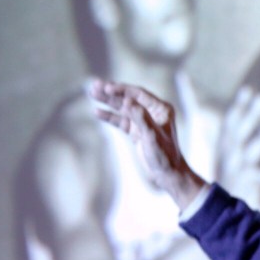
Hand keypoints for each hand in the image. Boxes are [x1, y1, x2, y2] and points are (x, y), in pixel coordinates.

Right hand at [88, 79, 204, 209]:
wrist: (168, 174)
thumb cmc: (164, 155)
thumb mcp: (152, 135)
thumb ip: (140, 117)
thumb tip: (127, 100)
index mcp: (161, 108)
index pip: (138, 94)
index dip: (122, 90)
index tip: (106, 87)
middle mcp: (153, 112)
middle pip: (128, 98)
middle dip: (111, 92)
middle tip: (94, 85)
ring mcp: (144, 121)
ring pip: (123, 109)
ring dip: (108, 102)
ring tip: (92, 94)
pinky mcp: (137, 131)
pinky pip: (121, 121)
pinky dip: (110, 117)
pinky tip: (97, 112)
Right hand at [216, 85, 259, 205]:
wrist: (220, 208)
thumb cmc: (230, 171)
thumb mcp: (228, 147)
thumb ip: (238, 124)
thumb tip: (249, 97)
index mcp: (226, 142)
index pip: (231, 121)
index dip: (239, 105)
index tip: (248, 90)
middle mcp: (231, 154)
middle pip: (241, 131)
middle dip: (252, 114)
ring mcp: (240, 169)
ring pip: (252, 151)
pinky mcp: (251, 183)